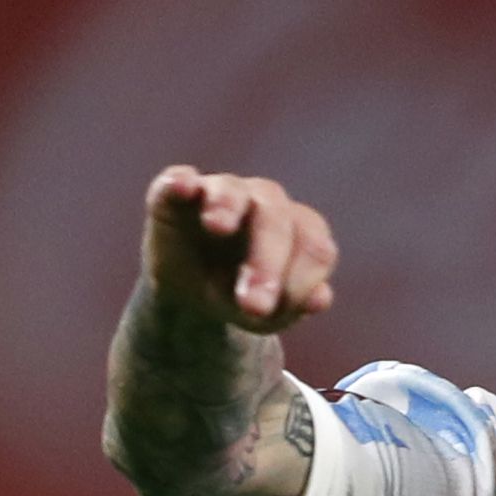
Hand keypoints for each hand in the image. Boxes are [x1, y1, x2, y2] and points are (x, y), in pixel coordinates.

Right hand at [142, 165, 335, 334]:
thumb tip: (321, 298)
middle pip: (275, 219)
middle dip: (266, 263)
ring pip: (232, 190)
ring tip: (217, 226)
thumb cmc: (241, 296)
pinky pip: (177, 180)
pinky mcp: (174, 196)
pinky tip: (184, 186)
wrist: (189, 295)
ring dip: (228, 205)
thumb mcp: (267, 315)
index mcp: (299, 229)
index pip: (314, 248)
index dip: (298, 281)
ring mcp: (220, 193)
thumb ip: (294, 305)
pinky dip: (180, 181)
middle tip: (252, 306)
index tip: (269, 313)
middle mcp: (265, 202)